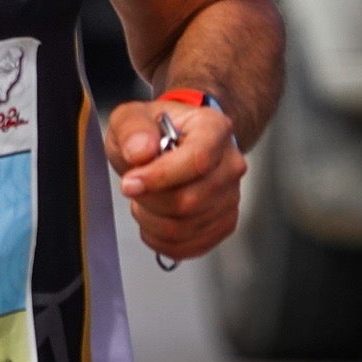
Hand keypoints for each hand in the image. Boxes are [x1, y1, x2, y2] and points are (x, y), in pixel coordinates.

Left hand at [103, 99, 246, 262]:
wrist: (166, 144)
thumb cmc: (153, 130)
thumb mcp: (131, 116)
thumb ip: (133, 128)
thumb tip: (140, 151)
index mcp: (214, 129)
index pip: (197, 160)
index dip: (160, 176)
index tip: (130, 183)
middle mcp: (230, 164)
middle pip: (190, 200)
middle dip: (149, 199)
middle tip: (132, 186)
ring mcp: (231, 196)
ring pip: (187, 227)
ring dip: (151, 220)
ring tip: (143, 199)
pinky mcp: (224, 223)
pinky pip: (190, 246)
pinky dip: (161, 240)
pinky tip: (152, 219)